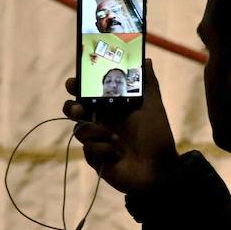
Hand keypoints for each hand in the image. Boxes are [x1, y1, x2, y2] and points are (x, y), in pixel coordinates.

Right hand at [63, 58, 177, 194]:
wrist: (159, 169)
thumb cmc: (157, 135)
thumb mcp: (153, 106)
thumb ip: (148, 83)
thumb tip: (147, 59)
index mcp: (111, 106)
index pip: (88, 92)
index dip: (78, 85)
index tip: (73, 82)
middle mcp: (101, 120)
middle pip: (74, 109)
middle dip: (71, 107)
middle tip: (78, 109)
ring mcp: (97, 139)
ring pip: (79, 130)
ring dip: (94, 132)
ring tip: (112, 138)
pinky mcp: (95, 157)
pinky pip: (89, 150)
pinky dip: (103, 150)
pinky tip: (117, 154)